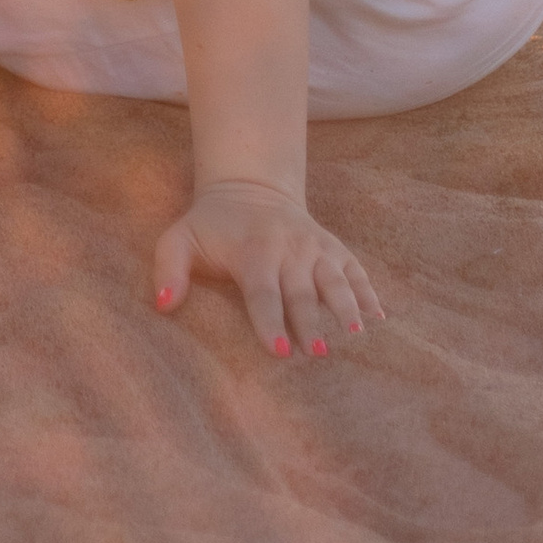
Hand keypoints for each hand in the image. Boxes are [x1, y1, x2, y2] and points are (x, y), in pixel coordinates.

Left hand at [151, 176, 385, 357]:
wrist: (249, 188)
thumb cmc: (212, 226)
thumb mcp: (180, 239)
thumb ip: (169, 269)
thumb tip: (163, 306)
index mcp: (253, 250)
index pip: (262, 292)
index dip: (269, 322)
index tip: (280, 352)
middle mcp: (288, 247)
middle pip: (302, 290)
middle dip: (311, 322)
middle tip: (319, 354)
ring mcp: (315, 246)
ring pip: (335, 278)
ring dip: (346, 305)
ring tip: (357, 333)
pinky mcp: (333, 247)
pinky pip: (355, 269)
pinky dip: (368, 291)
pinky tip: (380, 317)